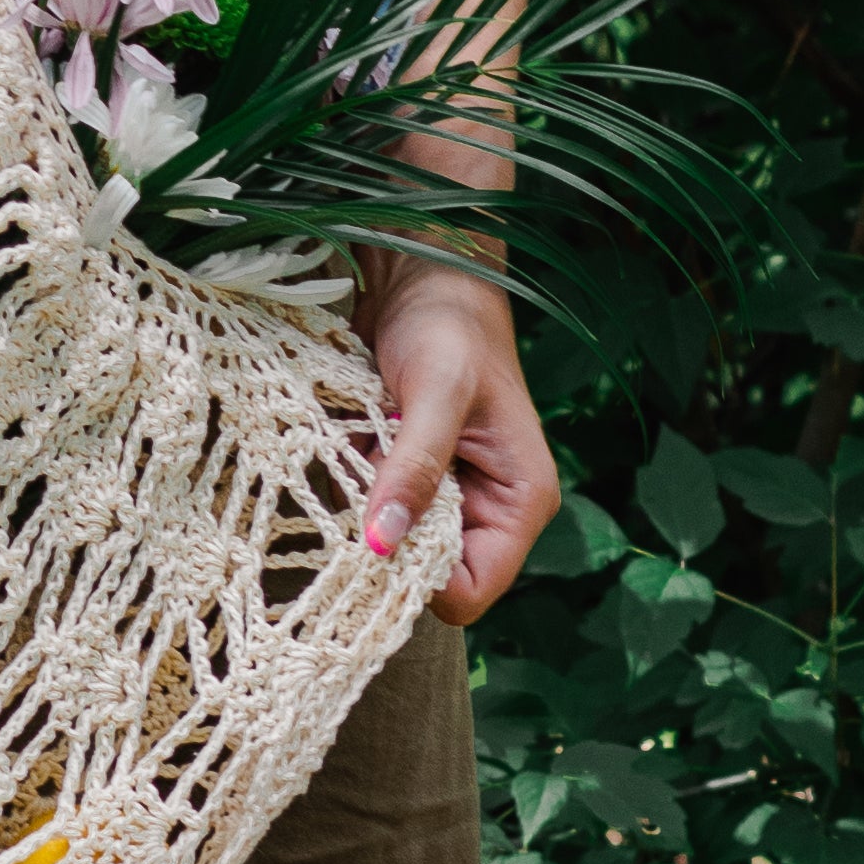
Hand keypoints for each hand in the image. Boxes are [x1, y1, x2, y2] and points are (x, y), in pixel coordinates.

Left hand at [353, 255, 559, 625]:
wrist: (421, 272)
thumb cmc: (448, 324)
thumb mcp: (436, 394)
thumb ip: (414, 468)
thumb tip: (382, 545)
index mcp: (519, 501)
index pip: (471, 590)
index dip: (419, 581)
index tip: (372, 545)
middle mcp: (485, 509)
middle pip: (426, 574)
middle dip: (383, 542)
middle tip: (355, 488)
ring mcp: (443, 494)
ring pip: (390, 544)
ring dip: (359, 509)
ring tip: (353, 452)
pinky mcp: (405, 475)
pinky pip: (367, 508)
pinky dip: (346, 486)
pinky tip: (344, 443)